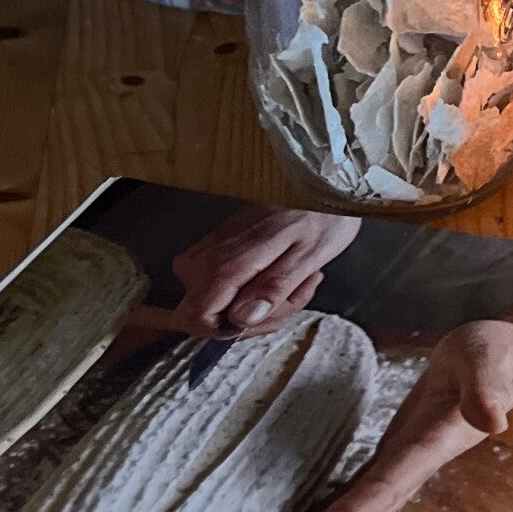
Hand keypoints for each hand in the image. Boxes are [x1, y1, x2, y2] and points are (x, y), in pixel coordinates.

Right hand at [172, 206, 359, 334]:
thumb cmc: (319, 215)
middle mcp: (209, 258)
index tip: (259, 318)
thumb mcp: (308, 256)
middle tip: (294, 296)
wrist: (316, 180)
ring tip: (296, 282)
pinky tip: (283, 278)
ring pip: (217, 303)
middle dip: (254, 318)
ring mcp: (210, 252)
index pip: (193, 318)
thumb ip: (272, 289)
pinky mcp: (218, 249)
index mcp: (228, 262)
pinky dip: (255, 291)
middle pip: (206, 315)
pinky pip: (224, 286)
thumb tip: (242, 319)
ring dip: (259, 305)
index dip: (226, 331)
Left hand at [263, 257, 512, 511]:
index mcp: (428, 448)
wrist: (509, 357)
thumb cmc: (497, 355)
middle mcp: (413, 464)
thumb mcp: (489, 362)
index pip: (375, 494)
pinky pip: (359, 487)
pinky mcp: (397, 449)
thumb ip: (488, 390)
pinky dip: (332, 508)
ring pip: (358, 506)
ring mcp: (404, 460)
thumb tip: (494, 422)